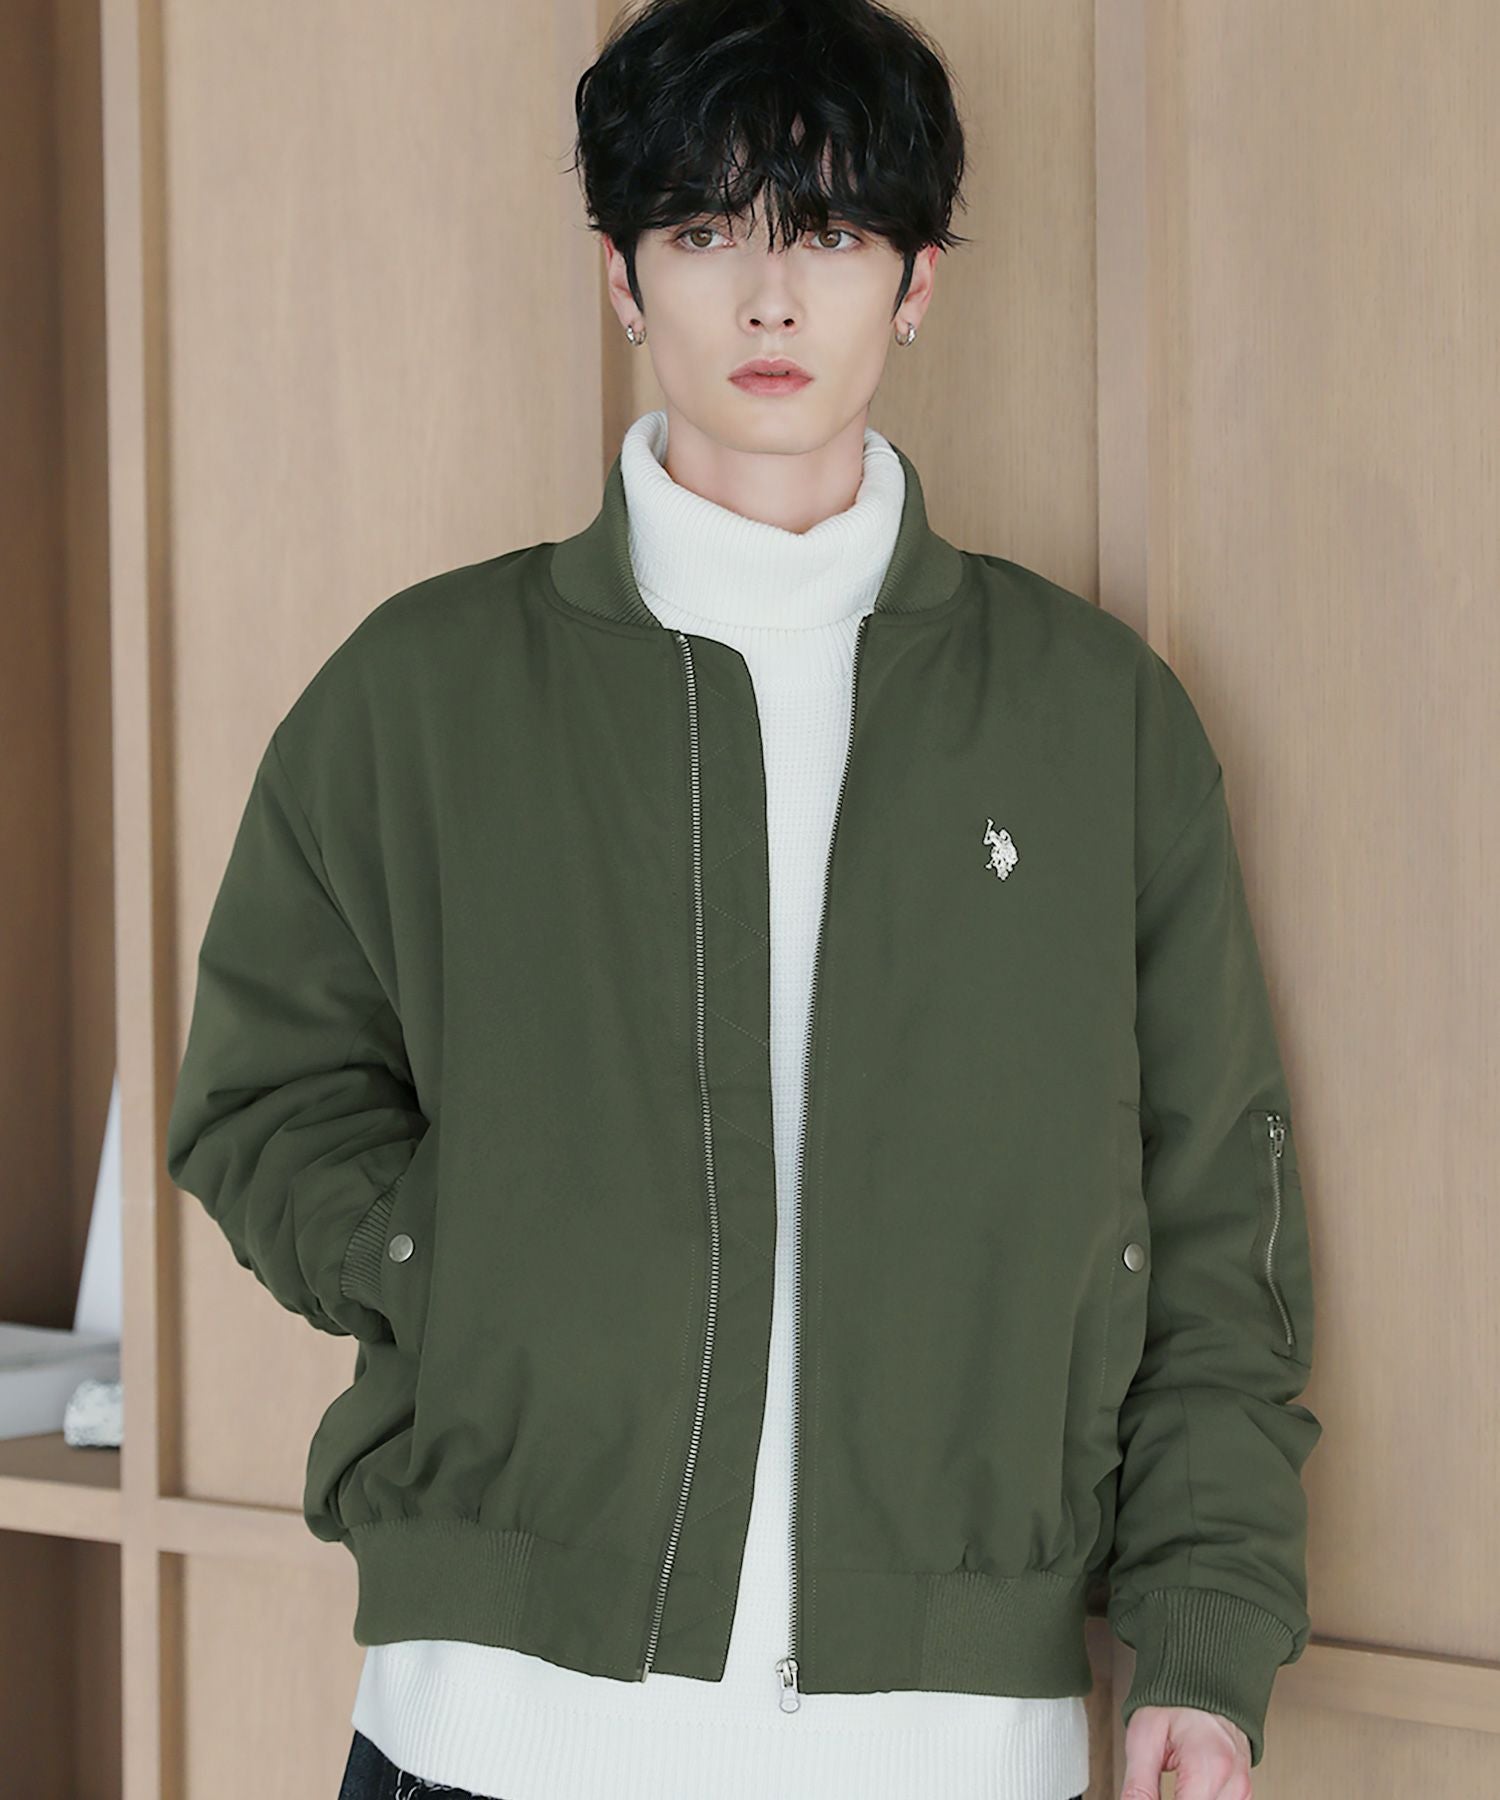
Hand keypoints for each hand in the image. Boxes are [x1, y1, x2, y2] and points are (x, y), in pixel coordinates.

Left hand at [1120, 1705, 1252, 1797]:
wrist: (1203, 1680)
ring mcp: (1242, 1788)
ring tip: (1172, 1786)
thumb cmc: (1176, 1702)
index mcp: (1210, 1765)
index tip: (1146, 1798)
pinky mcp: (1243, 1792)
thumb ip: (1139, 1785)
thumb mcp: (1144, 1737)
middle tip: (1154, 1790)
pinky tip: (1184, 1792)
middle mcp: (1234, 1781)